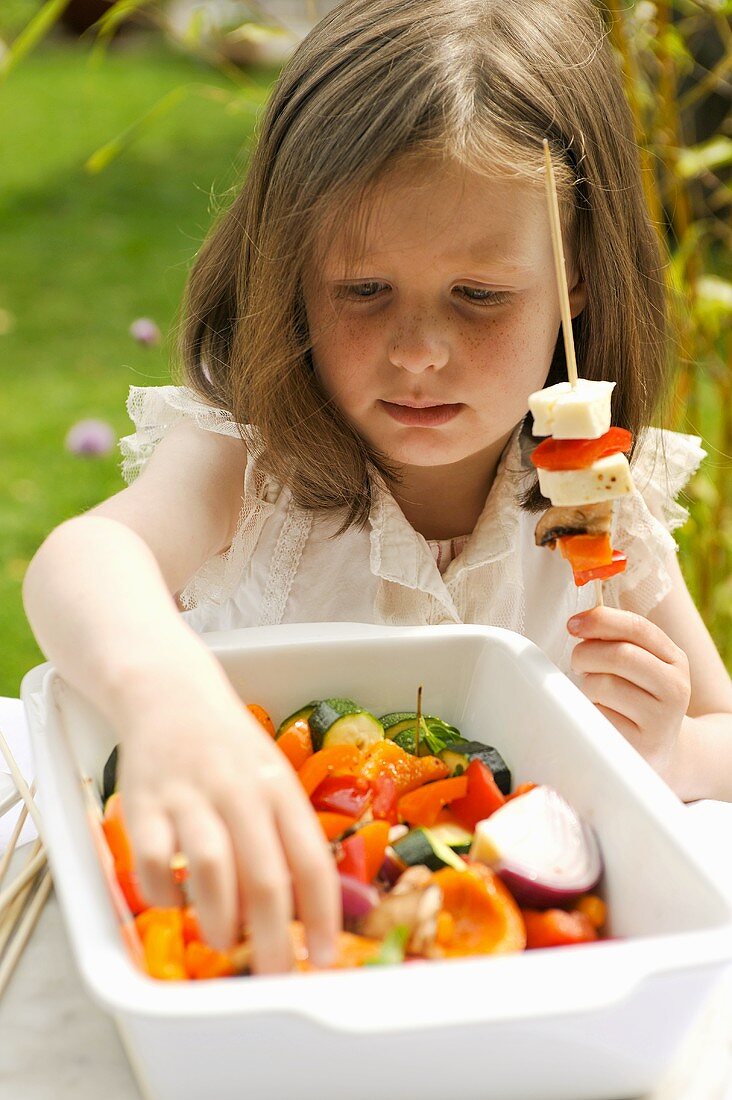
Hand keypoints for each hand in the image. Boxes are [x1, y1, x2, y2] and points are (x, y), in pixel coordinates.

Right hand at [117, 671, 339, 974]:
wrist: (170, 693)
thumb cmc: (230, 746)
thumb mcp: (272, 775)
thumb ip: (286, 831)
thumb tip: (307, 907)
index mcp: (279, 789)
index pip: (311, 860)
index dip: (324, 916)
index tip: (327, 957)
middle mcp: (240, 793)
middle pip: (264, 877)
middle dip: (274, 939)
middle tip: (275, 973)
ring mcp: (190, 797)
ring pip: (211, 869)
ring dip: (219, 919)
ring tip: (224, 942)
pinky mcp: (144, 802)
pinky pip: (152, 860)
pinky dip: (162, 892)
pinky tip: (172, 900)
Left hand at [568, 607, 690, 782]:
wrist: (661, 750)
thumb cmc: (638, 699)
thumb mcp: (642, 666)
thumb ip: (619, 641)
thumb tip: (579, 624)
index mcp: (675, 660)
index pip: (637, 627)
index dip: (600, 620)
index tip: (573, 624)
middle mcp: (676, 687)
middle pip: (619, 655)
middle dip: (586, 653)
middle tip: (578, 663)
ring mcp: (661, 719)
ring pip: (604, 685)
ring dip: (587, 685)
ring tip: (595, 693)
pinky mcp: (642, 745)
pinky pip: (598, 715)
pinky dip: (590, 711)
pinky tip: (600, 715)